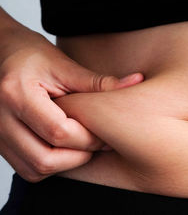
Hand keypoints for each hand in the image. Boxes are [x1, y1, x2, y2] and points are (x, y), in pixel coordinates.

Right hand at [0, 27, 143, 181]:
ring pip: (34, 169)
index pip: (59, 132)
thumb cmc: (32, 56)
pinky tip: (65, 148)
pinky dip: (50, 165)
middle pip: (45, 159)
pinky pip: (27, 169)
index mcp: (17, 94)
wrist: (2, 53)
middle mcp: (0, 118)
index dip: (89, 138)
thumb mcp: (65, 65)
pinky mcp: (0, 143)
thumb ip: (99, 82)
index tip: (106, 132)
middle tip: (98, 142)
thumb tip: (137, 81)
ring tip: (82, 144)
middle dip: (79, 156)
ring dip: (65, 164)